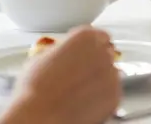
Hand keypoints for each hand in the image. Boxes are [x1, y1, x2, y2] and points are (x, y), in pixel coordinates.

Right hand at [5, 27, 121, 123]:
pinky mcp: (115, 96)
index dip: (89, 46)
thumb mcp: (42, 56)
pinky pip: (111, 93)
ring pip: (109, 74)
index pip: (98, 35)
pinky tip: (83, 102)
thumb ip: (61, 49)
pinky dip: (101, 97)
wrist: (40, 115)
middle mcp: (103, 53)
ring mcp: (112, 75)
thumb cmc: (35, 88)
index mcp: (86, 37)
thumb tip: (62, 53)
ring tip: (77, 91)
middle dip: (94, 63)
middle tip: (78, 74)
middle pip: (105, 54)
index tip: (83, 53)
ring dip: (98, 80)